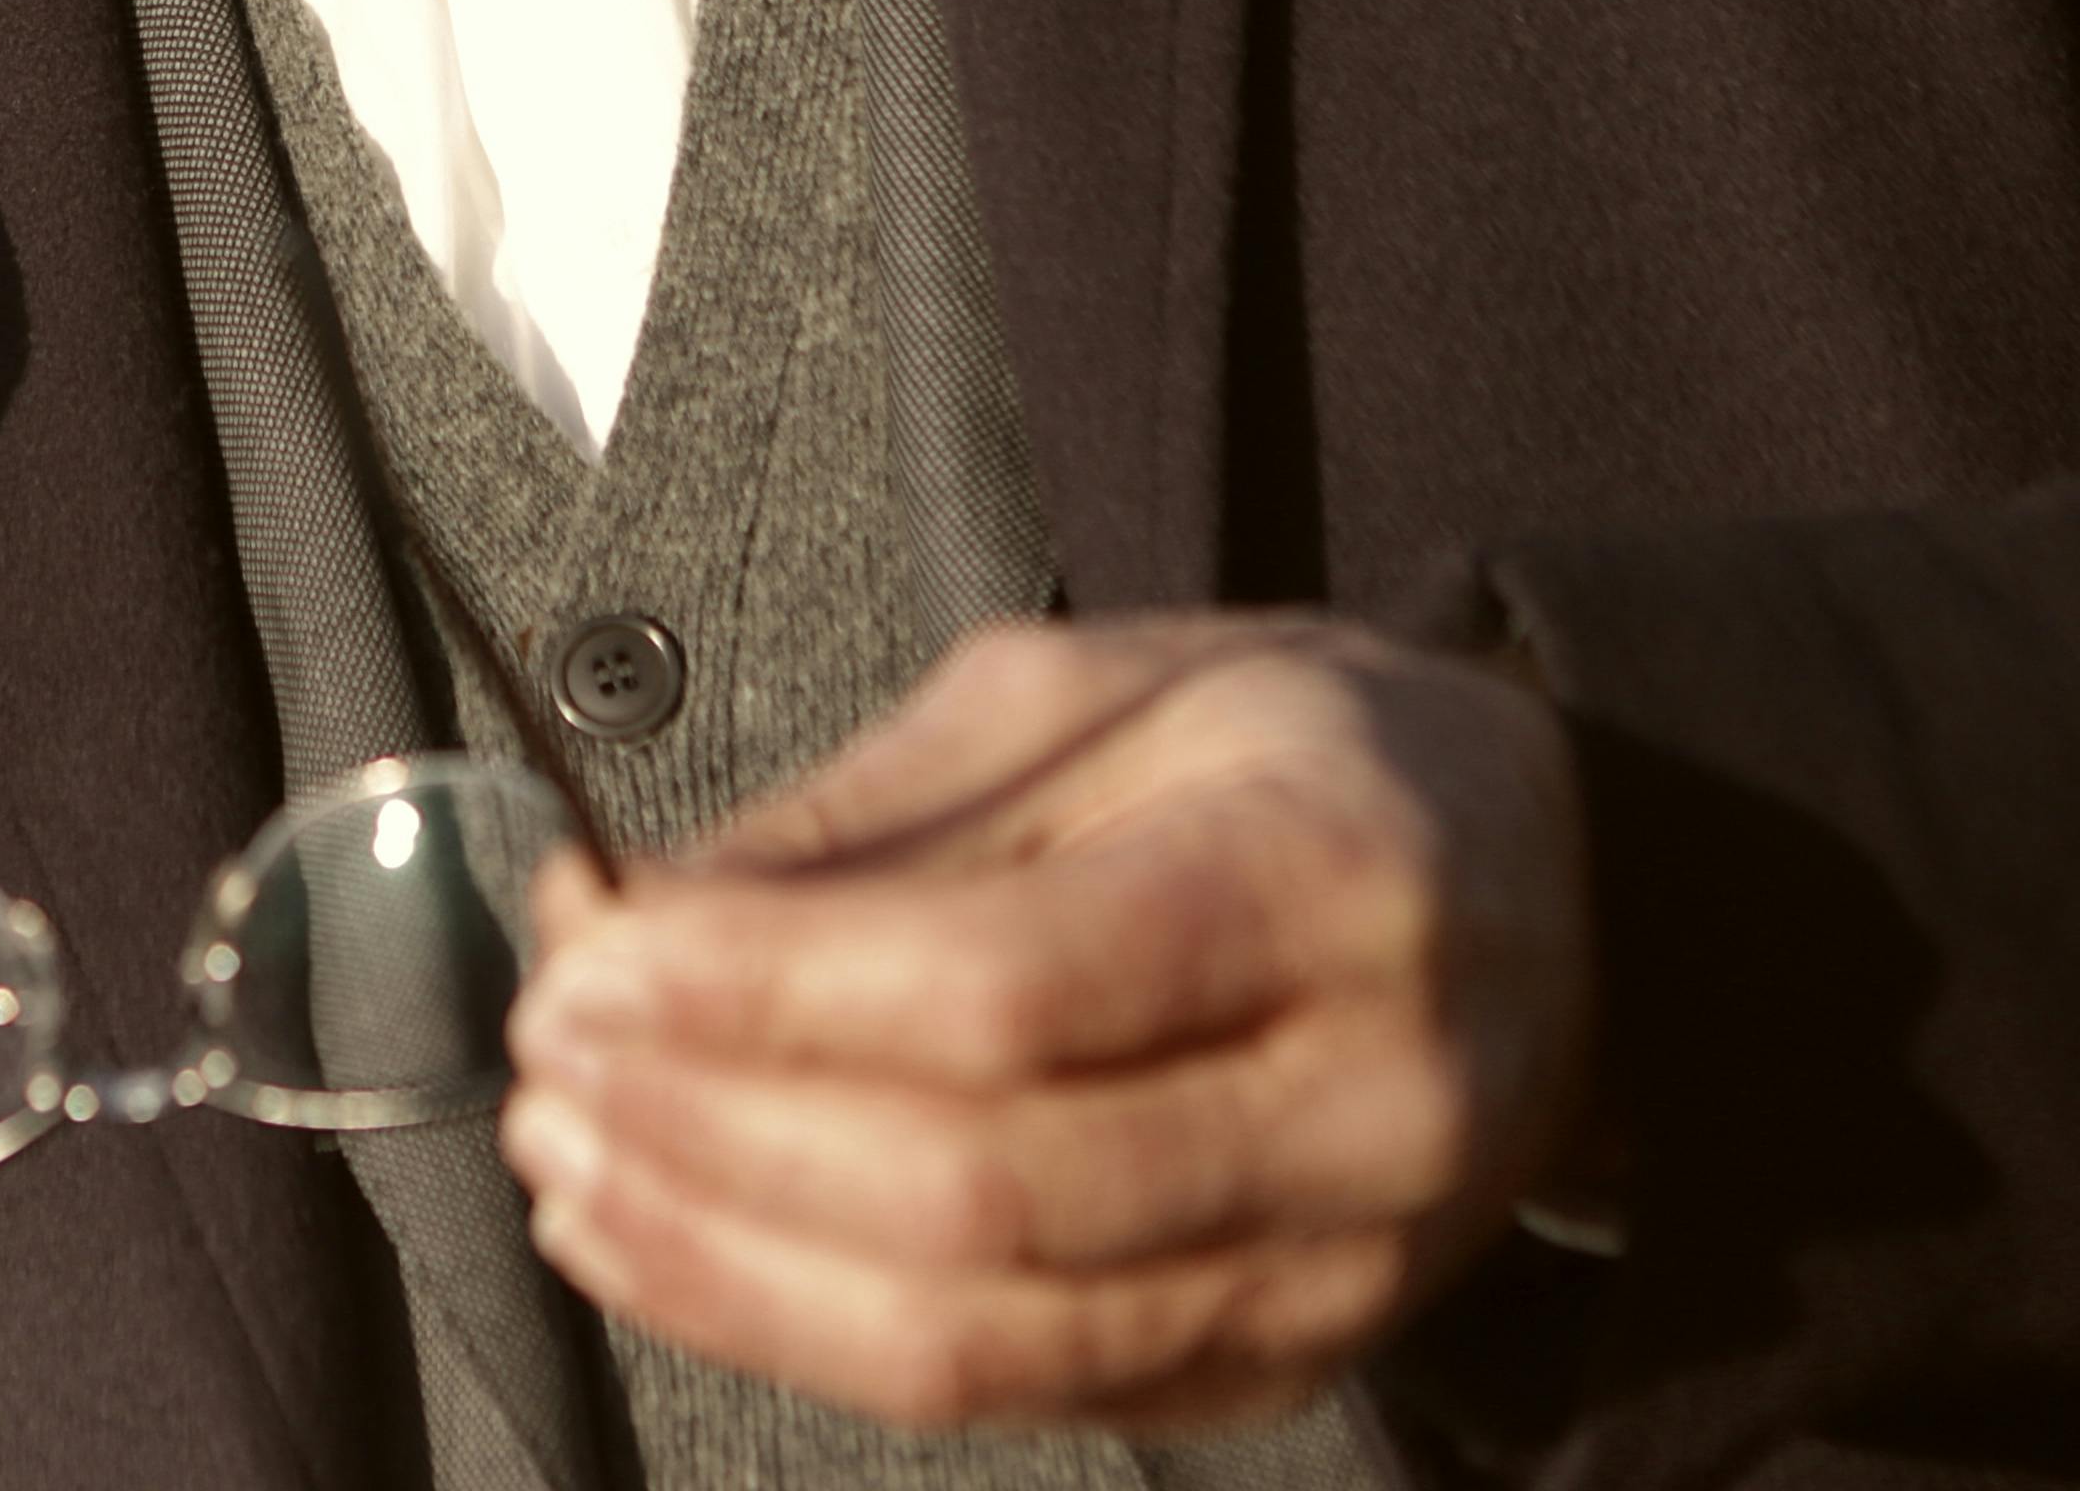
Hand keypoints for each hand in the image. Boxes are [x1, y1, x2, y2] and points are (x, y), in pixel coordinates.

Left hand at [496, 614, 1592, 1436]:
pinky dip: (802, 1330)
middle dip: (716, 1137)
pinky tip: (672, 1244)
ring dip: (728, 1262)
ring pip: (984, 1335)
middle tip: (547, 1062)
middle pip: (985, 1189)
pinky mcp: (1277, 1368)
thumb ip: (857, 815)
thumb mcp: (1088, 688)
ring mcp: (1340, 1271)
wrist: (1532, 886)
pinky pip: (1013, 1392)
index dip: (769, 994)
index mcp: (1337, 877)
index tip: (589, 961)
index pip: (1013, 984)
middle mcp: (1372, 1105)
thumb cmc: (1282, 757)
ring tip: (569, 1166)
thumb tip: (618, 919)